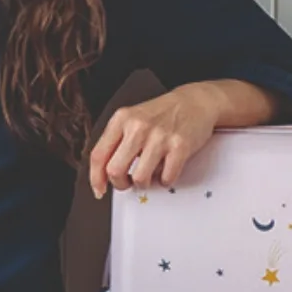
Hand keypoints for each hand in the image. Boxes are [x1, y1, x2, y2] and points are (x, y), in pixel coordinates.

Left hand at [88, 84, 220, 198]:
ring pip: (140, 179)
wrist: (195, 102)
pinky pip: (166, 179)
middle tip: (127, 182)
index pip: (98, 155)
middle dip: (121, 184)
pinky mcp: (180, 147)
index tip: (99, 189)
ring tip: (150, 174)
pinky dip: (165, 180)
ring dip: (144, 184)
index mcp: (122, 119)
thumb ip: (117, 141)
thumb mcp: (133, 118)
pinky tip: (166, 169)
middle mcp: (138, 127)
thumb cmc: (163, 114)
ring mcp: (160, 137)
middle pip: (115, 171)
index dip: (96, 178)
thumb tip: (104, 173)